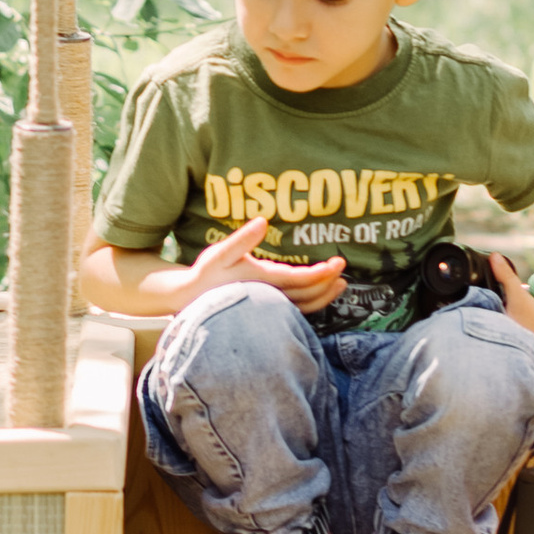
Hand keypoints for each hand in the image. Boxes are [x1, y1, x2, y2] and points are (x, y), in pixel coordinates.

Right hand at [175, 213, 345, 312]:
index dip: (321, 273)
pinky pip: (297, 311)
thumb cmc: (207, 274)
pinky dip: (313, 304)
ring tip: (340, 284)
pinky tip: (319, 295)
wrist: (190, 300)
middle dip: (328, 283)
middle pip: (307, 295)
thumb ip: (242, 239)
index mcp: (262, 282)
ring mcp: (269, 308)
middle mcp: (270, 298)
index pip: (300, 280)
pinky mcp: (267, 312)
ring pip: (304, 307)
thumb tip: (262, 222)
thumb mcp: (220, 252)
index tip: (338, 263)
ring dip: (324, 296)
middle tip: (342, 268)